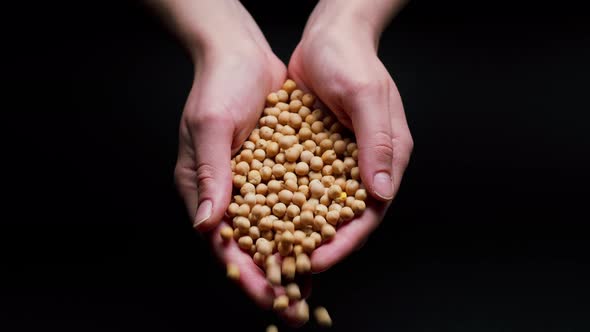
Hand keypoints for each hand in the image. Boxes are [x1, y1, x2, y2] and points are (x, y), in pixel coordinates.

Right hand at [173, 28, 310, 321]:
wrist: (242, 54)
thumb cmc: (218, 85)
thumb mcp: (210, 126)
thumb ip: (211, 174)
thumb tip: (208, 223)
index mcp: (204, 188)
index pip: (224, 242)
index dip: (245, 273)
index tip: (269, 299)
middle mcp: (230, 191)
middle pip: (252, 245)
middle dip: (273, 278)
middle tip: (295, 310)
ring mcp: (254, 182)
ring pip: (275, 231)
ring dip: (293, 258)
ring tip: (313, 288)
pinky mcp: (277, 170)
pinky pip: (294, 204)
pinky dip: (306, 225)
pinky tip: (326, 241)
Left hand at [288, 9, 412, 271]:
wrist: (326, 36)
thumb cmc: (351, 60)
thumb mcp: (365, 97)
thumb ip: (376, 143)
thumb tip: (381, 192)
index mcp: (386, 157)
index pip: (370, 212)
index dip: (346, 241)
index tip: (319, 261)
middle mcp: (363, 164)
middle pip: (343, 217)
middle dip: (320, 245)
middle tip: (291, 268)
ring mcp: (337, 160)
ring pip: (318, 206)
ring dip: (299, 230)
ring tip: (273, 252)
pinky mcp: (312, 152)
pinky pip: (299, 184)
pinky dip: (284, 202)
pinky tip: (260, 217)